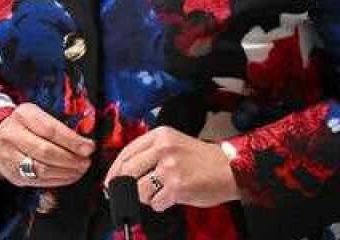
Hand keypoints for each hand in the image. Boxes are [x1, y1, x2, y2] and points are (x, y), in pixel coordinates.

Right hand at [0, 103, 94, 187]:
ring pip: (41, 169)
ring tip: (80, 169)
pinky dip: (58, 180)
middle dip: (71, 159)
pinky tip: (69, 176)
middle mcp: (12, 135)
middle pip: (45, 151)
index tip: (89, 147)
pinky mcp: (12, 175)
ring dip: (66, 172)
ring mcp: (9, 157)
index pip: (50, 129)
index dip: (72, 141)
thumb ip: (59, 124)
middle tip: (86, 161)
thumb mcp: (38, 115)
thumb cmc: (26, 125)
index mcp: (23, 115)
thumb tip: (85, 139)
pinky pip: (39, 181)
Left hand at [105, 127, 238, 211]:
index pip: (126, 152)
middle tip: (123, 195)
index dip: (114, 170)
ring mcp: (170, 168)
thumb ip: (150, 153)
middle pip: (127, 171)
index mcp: (160, 135)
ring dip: (145, 197)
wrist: (230, 169)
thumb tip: (122, 173)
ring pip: (139, 190)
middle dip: (123, 187)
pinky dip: (160, 204)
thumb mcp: (174, 144)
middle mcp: (163, 149)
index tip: (110, 182)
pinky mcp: (177, 186)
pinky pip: (156, 202)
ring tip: (159, 194)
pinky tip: (171, 198)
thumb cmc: (202, 159)